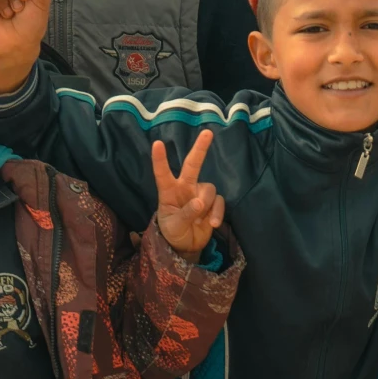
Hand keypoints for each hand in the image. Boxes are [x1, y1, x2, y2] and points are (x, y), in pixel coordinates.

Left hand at [150, 131, 224, 260]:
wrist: (186, 246)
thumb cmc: (173, 231)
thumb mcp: (173, 226)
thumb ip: (185, 214)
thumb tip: (200, 202)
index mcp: (169, 191)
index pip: (162, 173)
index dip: (160, 159)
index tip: (157, 144)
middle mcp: (185, 188)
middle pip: (193, 165)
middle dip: (200, 148)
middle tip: (207, 133)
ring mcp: (200, 194)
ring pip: (209, 189)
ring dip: (207, 205)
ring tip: (201, 221)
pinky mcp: (213, 203)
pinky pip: (219, 202)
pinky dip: (218, 213)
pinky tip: (213, 224)